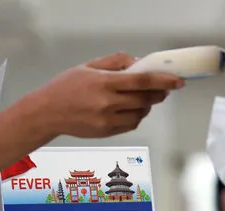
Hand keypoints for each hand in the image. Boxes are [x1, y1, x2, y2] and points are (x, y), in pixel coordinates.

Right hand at [31, 52, 183, 137]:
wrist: (47, 113)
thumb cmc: (65, 87)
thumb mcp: (88, 67)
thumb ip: (115, 63)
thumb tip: (138, 63)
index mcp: (104, 83)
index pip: (141, 81)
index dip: (163, 81)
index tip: (177, 81)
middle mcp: (107, 103)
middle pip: (144, 100)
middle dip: (159, 94)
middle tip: (165, 89)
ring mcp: (107, 121)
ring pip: (140, 114)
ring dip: (148, 106)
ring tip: (146, 99)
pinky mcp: (106, 133)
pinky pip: (130, 125)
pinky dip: (137, 117)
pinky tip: (133, 110)